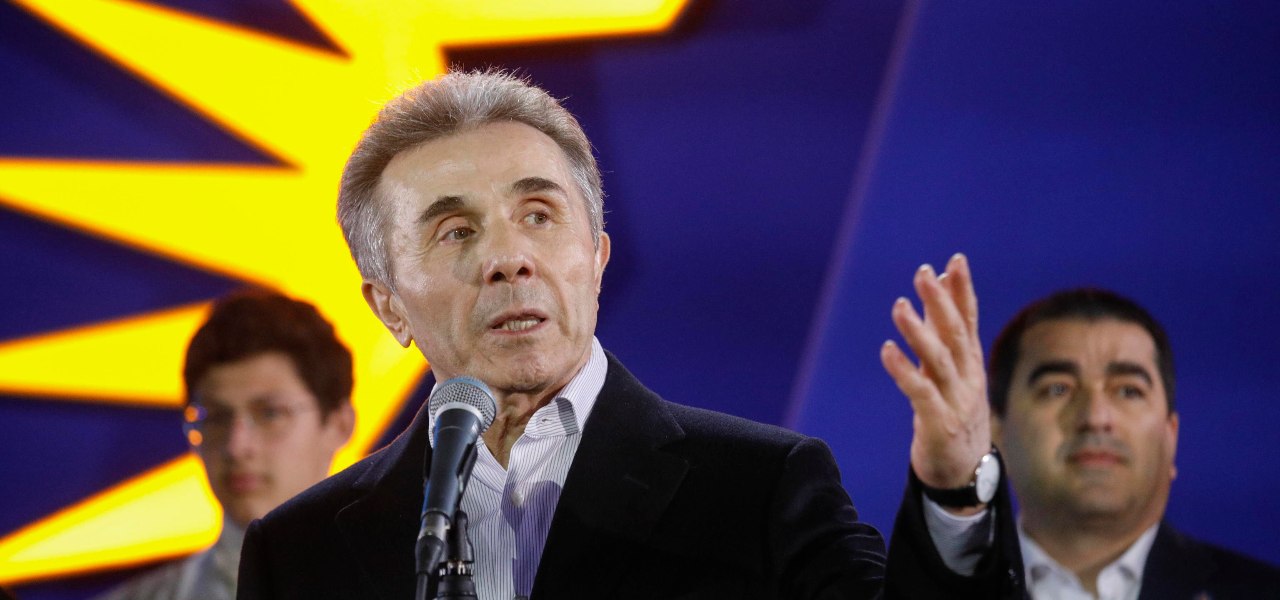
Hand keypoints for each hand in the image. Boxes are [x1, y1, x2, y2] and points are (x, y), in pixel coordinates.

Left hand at [880, 254, 990, 497]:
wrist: (964, 472)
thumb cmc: (955, 413)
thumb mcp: (954, 371)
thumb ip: (947, 332)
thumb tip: (943, 286)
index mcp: (971, 363)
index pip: (969, 320)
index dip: (962, 290)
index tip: (955, 260)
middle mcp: (968, 378)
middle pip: (956, 334)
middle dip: (941, 302)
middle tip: (924, 274)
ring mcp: (956, 401)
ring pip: (939, 360)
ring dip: (919, 331)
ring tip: (900, 305)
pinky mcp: (939, 423)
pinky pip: (920, 393)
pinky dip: (904, 370)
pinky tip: (887, 350)